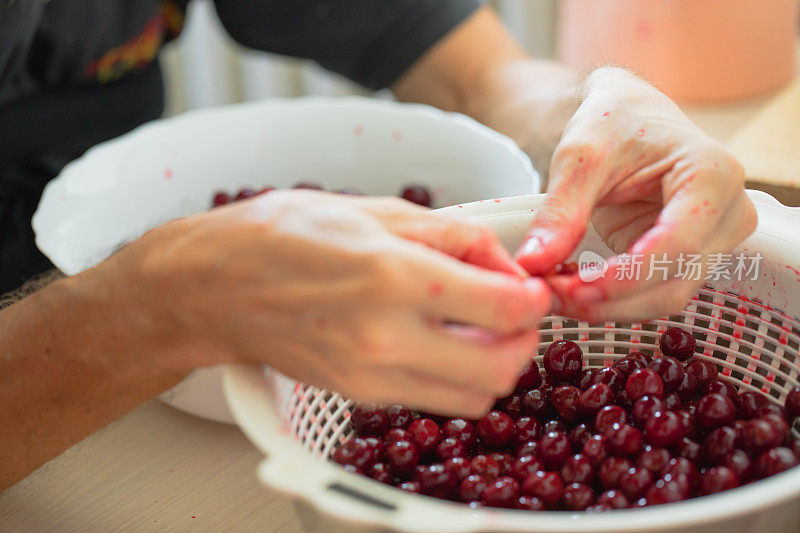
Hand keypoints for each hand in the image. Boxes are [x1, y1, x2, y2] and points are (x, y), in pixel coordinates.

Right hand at [108, 191, 549, 416]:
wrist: (213, 285)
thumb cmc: (283, 235)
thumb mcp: (375, 210)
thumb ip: (452, 235)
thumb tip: (502, 262)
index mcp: (396, 277)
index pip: (507, 309)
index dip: (535, 299)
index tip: (530, 286)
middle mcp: (387, 337)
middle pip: (501, 369)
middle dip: (524, 341)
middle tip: (515, 313)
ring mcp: (371, 375)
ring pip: (473, 397)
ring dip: (493, 366)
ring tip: (479, 329)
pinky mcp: (358, 394)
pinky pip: (433, 400)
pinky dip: (455, 379)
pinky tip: (440, 342)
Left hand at [515, 67, 756, 320]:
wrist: (629, 114)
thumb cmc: (614, 121)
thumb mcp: (580, 155)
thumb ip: (560, 210)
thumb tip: (532, 263)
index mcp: (713, 175)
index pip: (679, 245)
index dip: (626, 277)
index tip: (575, 288)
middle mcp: (728, 214)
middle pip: (674, 284)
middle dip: (609, 301)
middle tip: (549, 297)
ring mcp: (712, 241)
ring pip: (665, 298)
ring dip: (608, 307)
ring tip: (553, 293)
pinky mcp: (687, 258)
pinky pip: (652, 293)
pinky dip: (611, 300)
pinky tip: (571, 288)